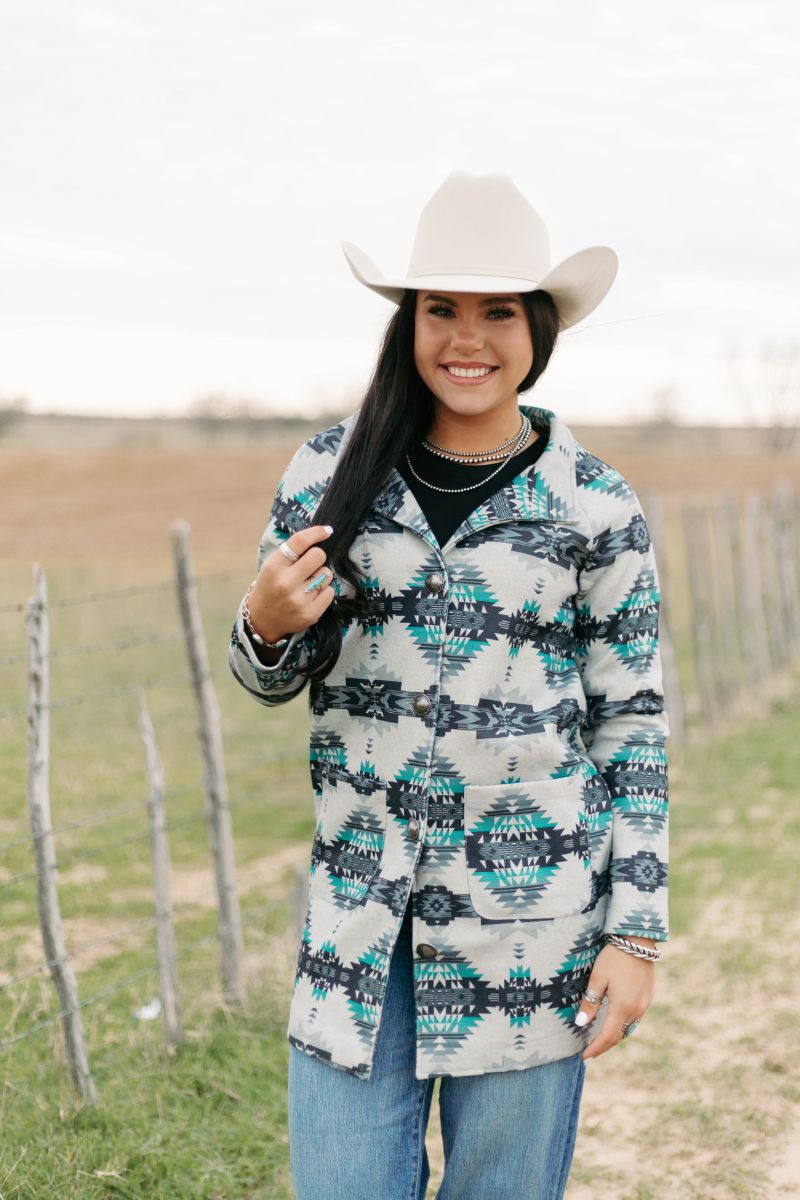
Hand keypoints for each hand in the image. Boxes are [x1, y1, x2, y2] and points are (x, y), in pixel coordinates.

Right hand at [247, 524, 335, 642]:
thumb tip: (321, 534)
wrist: (262, 620)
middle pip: (319, 555)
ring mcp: (298, 600)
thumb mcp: (272, 566)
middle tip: (310, 565)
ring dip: (320, 576)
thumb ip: (291, 552)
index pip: (300, 541)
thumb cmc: (270, 587)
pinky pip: (330, 592)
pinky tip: (311, 595)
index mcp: (274, 567)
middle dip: (317, 557)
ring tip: (307, 584)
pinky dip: (323, 591)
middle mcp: (286, 583)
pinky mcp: (310, 613)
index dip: (317, 532)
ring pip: (326, 574)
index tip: (327, 531)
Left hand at [576, 940, 655, 1061]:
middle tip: (591, 1053)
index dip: (596, 1048)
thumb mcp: (597, 978)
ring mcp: (644, 1004)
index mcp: (623, 1007)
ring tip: (601, 1042)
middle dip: (605, 1046)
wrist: (638, 941)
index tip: (584, 1057)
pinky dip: (623, 1027)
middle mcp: (636, 1010)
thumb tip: (581, 1023)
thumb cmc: (614, 957)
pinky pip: (635, 1020)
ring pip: (628, 1029)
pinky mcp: (647, 997)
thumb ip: (590, 1002)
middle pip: (619, 1036)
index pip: (608, 1037)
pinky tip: (615, 1025)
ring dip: (615, 1038)